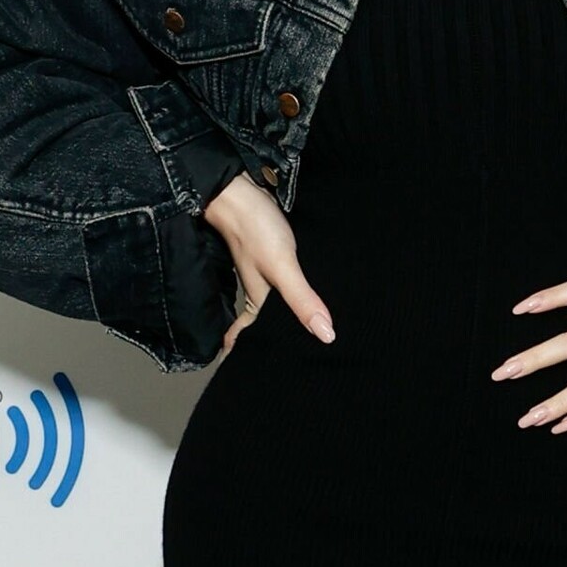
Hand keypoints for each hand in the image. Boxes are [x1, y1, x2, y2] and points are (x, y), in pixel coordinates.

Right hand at [203, 172, 335, 354]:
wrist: (239, 189)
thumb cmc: (255, 228)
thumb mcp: (282, 267)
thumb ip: (302, 300)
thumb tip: (326, 336)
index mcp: (259, 302)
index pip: (251, 338)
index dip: (253, 357)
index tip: (263, 378)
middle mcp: (262, 291)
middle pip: (267, 323)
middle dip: (277, 341)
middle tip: (299, 361)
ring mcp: (268, 272)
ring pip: (278, 302)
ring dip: (288, 316)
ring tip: (310, 332)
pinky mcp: (276, 254)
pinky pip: (287, 281)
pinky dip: (296, 291)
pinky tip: (311, 290)